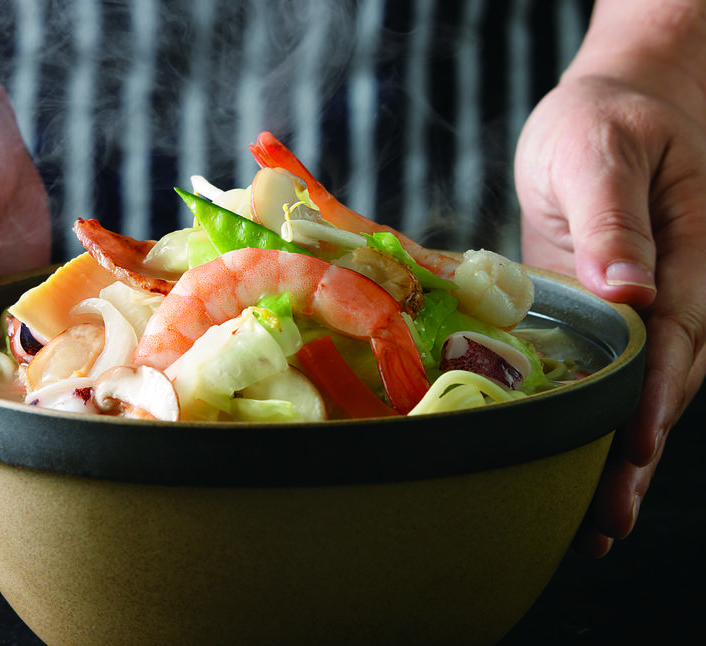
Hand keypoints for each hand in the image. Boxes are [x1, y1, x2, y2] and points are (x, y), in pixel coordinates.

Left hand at [516, 72, 705, 556]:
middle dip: (635, 456)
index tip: (631, 450)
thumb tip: (628, 289)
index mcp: (689, 256)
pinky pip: (617, 375)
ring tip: (595, 523)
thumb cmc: (608, 120)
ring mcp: (647, 309)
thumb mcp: (603, 152)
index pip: (674, 340)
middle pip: (665, 386)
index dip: (651, 399)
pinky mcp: (610, 313)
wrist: (615, 105)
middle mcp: (677, 293)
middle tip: (603, 523)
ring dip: (622, 457)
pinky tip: (583, 466)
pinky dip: (601, 422)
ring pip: (646, 393)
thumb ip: (615, 220)